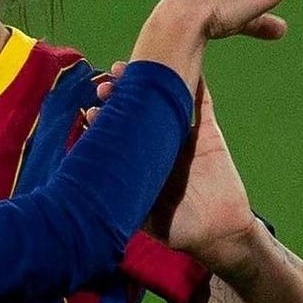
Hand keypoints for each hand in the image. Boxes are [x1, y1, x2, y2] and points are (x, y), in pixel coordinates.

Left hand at [89, 69, 255, 271]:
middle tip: (105, 86)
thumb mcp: (140, 216)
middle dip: (118, 96)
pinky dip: (198, 85)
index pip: (115, 132)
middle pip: (134, 111)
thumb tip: (84, 195)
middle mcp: (156, 143)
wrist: (218, 235)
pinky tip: (189, 68)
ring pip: (162, 101)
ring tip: (128, 68)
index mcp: (138, 160)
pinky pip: (204, 105)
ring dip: (148, 83)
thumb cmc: (176, 228)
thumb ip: (119, 201)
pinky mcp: (207, 134)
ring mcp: (181, 136)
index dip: (102, 119)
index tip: (90, 110)